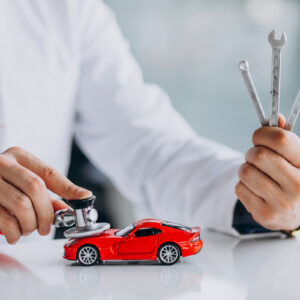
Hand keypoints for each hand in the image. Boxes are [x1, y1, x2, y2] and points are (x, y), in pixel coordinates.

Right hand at [0, 147, 91, 243]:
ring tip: (29, 228)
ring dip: (31, 224)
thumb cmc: (3, 183)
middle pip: (36, 188)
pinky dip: (15, 232)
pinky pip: (4, 220)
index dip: (69, 188)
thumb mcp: (24, 180)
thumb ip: (44, 194)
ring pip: (21, 205)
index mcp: (19, 156)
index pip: (49, 173)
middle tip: (47, 226)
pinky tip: (16, 233)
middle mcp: (3, 164)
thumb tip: (66, 210)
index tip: (84, 198)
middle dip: (47, 212)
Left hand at [236, 115, 299, 230]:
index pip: (280, 139)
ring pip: (245, 171)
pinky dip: (243, 186)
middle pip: (258, 155)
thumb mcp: (296, 158)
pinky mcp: (266, 214)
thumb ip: (286, 138)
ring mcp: (282, 203)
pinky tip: (256, 190)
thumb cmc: (294, 178)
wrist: (297, 215)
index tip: (259, 137)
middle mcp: (299, 185)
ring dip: (245, 169)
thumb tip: (276, 118)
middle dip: (251, 153)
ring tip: (256, 174)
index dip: (263, 134)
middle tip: (256, 157)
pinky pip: (240, 188)